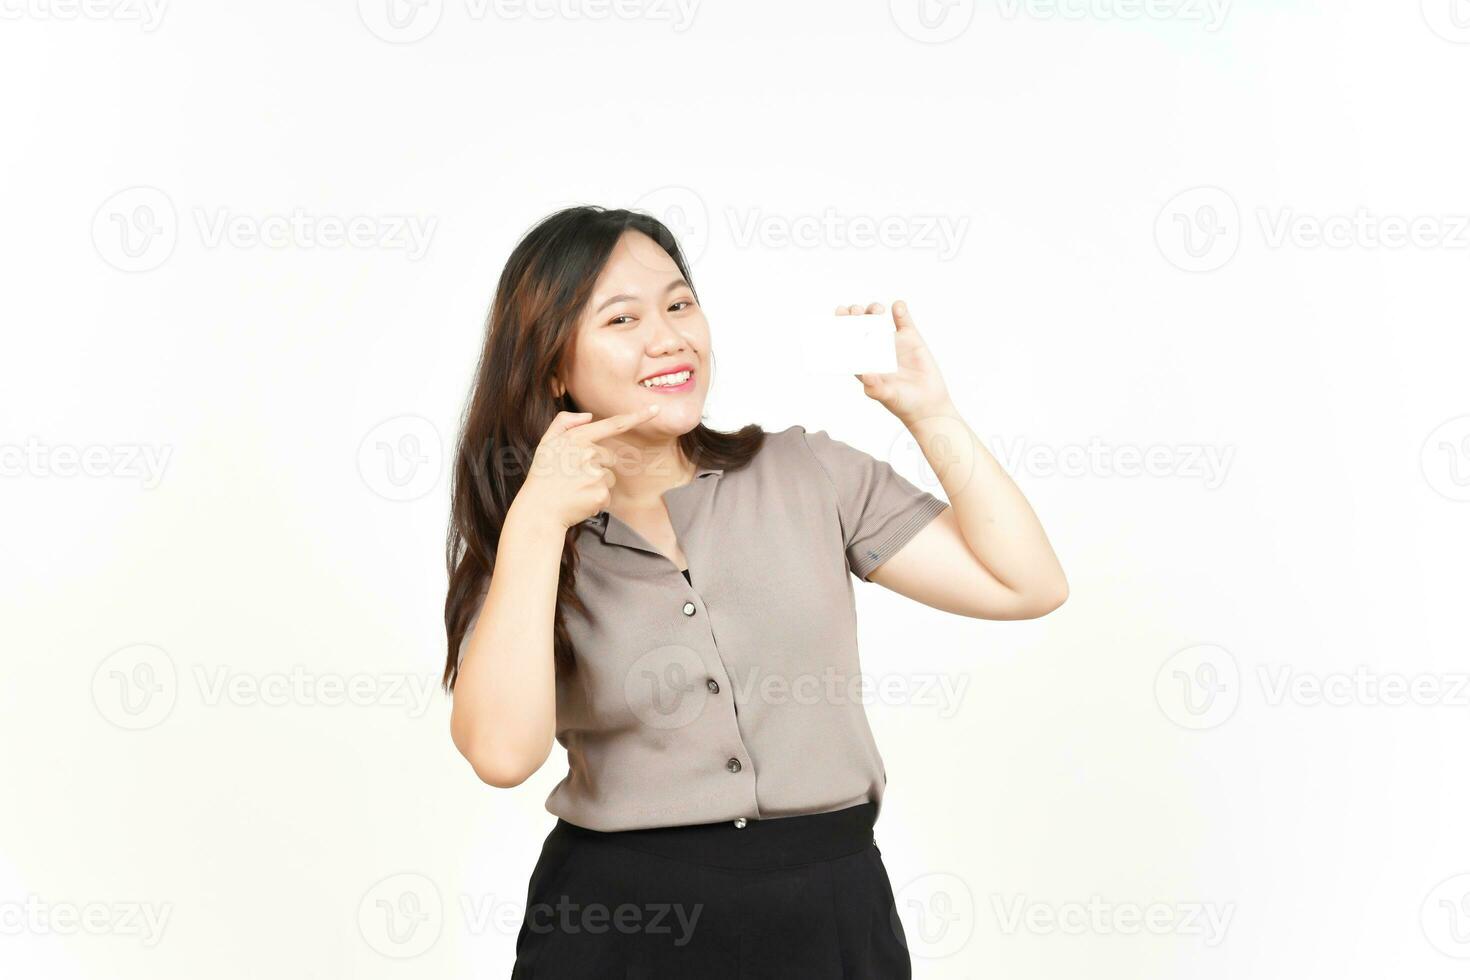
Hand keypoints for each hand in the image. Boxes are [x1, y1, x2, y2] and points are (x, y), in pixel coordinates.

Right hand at [517, 405, 659, 529]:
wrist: (539, 511)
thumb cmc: (543, 476)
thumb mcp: (547, 443)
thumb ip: (564, 423)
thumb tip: (589, 417)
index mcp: (577, 438)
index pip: (613, 425)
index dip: (637, 417)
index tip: (656, 410)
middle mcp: (588, 453)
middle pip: (608, 457)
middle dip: (595, 466)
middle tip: (571, 478)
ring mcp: (595, 474)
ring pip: (608, 476)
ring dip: (595, 484)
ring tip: (574, 490)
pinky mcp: (600, 494)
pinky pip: (606, 494)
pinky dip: (595, 499)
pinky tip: (579, 500)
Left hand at [837, 300, 951, 424]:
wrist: (928, 404)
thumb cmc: (903, 403)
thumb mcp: (887, 397)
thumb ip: (875, 387)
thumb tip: (865, 374)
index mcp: (864, 362)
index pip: (848, 342)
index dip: (841, 328)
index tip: (839, 316)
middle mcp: (875, 350)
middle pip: (860, 327)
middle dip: (855, 317)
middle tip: (855, 310)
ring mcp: (892, 343)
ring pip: (878, 321)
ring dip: (873, 311)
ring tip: (876, 310)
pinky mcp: (910, 339)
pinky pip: (903, 321)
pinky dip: (900, 311)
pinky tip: (897, 307)